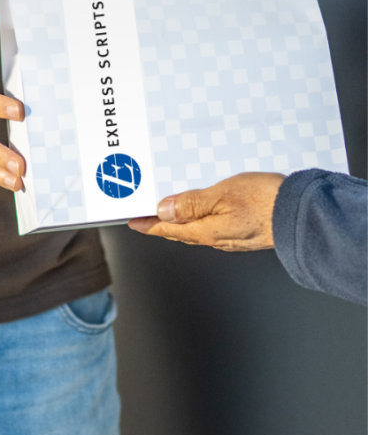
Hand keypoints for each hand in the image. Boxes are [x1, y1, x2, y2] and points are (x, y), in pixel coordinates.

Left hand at [127, 172, 284, 250]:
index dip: (147, 224)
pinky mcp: (241, 233)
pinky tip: (198, 211)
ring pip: (194, 231)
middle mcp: (214, 239)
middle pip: (178, 232)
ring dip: (177, 222)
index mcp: (205, 231)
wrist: (302, 216)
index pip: (167, 229)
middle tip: (142, 216)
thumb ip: (191, 203)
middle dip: (158, 224)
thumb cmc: (266, 202)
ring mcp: (228, 238)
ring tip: (164, 211)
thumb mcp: (222, 194)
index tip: (132, 220)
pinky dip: (197, 220)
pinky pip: (210, 227)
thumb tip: (163, 210)